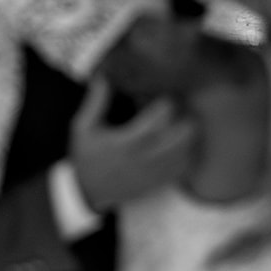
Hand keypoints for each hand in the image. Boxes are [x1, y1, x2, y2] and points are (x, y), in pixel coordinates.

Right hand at [68, 79, 196, 213]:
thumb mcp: (83, 128)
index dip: (166, 100)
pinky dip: (188, 153)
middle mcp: (147, 156)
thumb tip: (104, 76)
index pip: (162, 114)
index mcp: (129, 140)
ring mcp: (156, 172)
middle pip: (184, 133)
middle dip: (184, 116)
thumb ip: (96, 101)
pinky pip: (184, 168)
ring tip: (180, 124)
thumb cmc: (86, 157)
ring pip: (188, 150)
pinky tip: (179, 144)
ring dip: (188, 135)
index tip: (161, 95)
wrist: (87, 194)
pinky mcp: (159, 182)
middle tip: (178, 108)